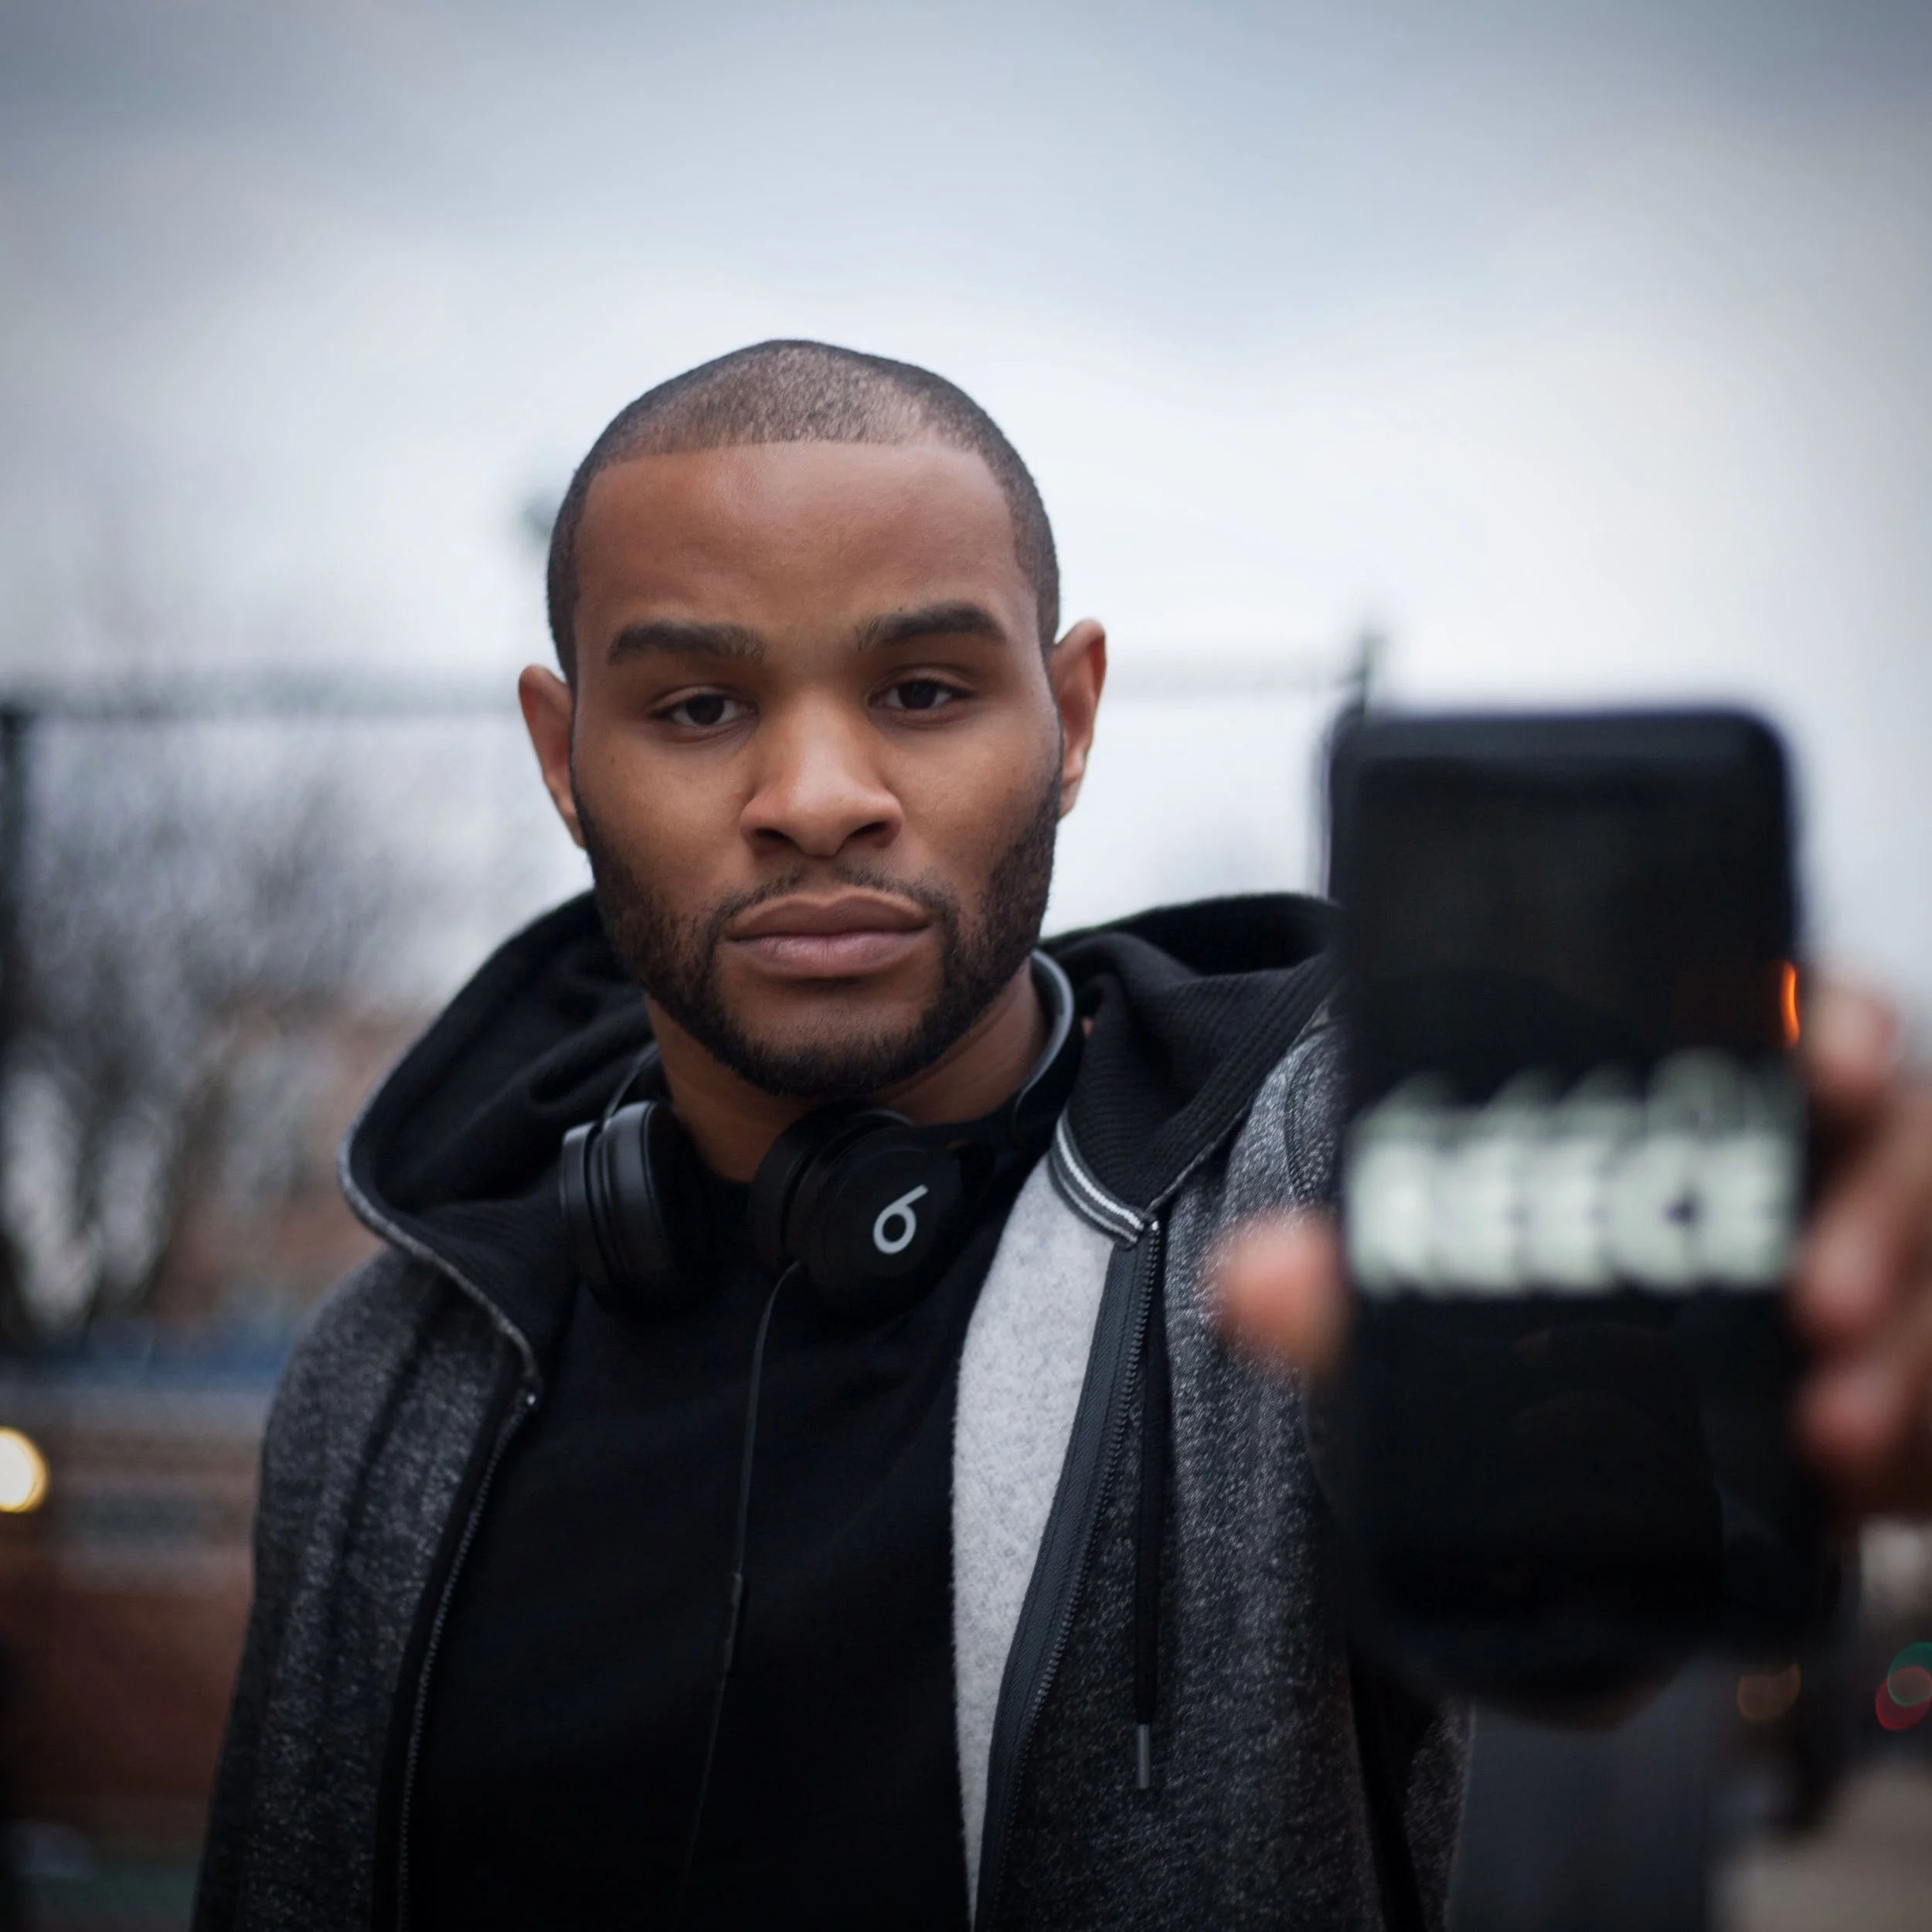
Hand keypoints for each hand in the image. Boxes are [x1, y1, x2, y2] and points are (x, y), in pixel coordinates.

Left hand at [1214, 977, 1931, 1520]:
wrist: (1564, 1444)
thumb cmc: (1516, 1310)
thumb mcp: (1436, 1296)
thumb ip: (1354, 1288)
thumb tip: (1248, 1278)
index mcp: (1722, 1093)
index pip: (1808, 1014)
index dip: (1834, 1019)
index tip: (1821, 1054)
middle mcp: (1829, 1167)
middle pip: (1907, 1148)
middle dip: (1883, 1212)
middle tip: (1813, 1296)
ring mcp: (1883, 1272)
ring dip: (1913, 1352)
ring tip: (1834, 1434)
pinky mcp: (1908, 1381)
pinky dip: (1916, 1442)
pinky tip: (1859, 1478)